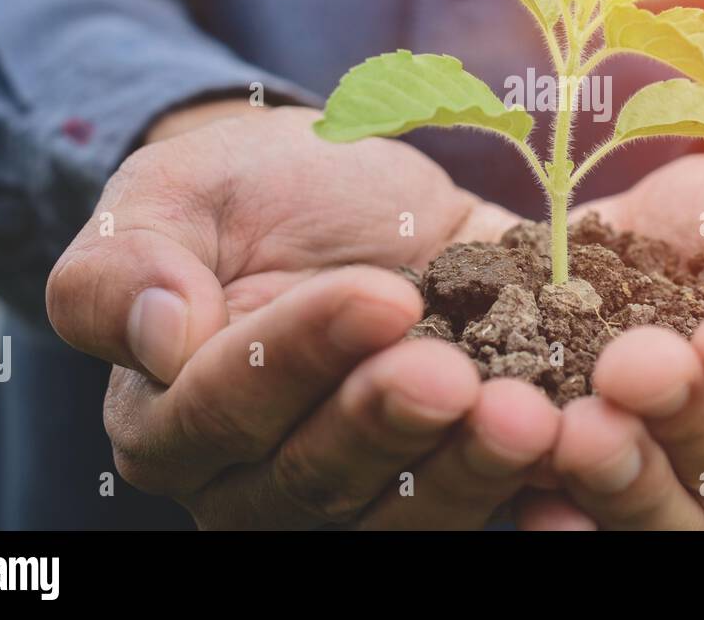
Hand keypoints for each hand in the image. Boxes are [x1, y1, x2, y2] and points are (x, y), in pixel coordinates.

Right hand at [47, 103, 558, 528]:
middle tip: (457, 379)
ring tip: (528, 419)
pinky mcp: (443, 467)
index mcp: (174, 420)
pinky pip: (480, 496)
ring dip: (467, 471)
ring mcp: (360, 484)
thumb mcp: (167, 196)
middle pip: (317, 479)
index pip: (224, 410)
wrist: (335, 192)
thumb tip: (159, 338)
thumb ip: (125, 268)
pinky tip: (578, 440)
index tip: (381, 295)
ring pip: (404, 512)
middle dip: (389, 426)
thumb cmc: (239, 193)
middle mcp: (260, 478)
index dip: (300, 358)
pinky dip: (532, 480)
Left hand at [518, 143, 703, 529]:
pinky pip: (593, 517)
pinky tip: (539, 499)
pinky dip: (567, 510)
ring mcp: (689, 494)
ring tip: (580, 428)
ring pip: (667, 514)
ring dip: (622, 475)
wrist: (699, 213)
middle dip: (688, 420)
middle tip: (633, 368)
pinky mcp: (610, 484)